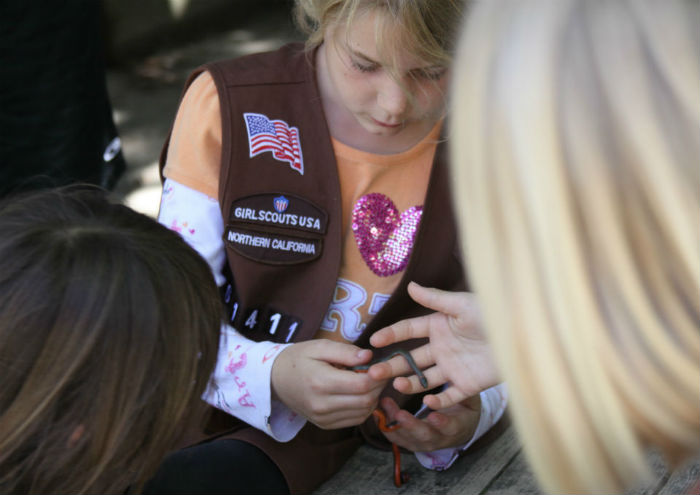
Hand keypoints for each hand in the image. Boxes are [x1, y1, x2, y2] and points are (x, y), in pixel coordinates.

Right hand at [271, 339, 386, 429]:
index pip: (362, 384)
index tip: (381, 364)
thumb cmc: (298, 358)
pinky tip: (360, 393)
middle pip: (366, 400)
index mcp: (321, 382)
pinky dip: (364, 407)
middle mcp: (322, 405)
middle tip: (379, 371)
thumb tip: (369, 357)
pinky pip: (355, 419)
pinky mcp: (325, 425)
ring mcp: (323, 418)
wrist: (275, 380)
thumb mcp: (320, 346)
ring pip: (363, 412)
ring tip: (368, 381)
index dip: (378, 375)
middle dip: (378, 386)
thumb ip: (346, 351)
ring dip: (373, 397)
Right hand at [368, 282, 498, 408]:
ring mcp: (452, 367)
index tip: (373, 341)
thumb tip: (410, 285)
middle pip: (410, 358)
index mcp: (438, 326)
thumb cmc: (493, 313)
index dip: (391, 335)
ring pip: (424, 378)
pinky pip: (449, 396)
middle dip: (391, 365)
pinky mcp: (467, 385)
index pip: (408, 330)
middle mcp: (441, 347)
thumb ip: (434, 298)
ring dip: (409, 383)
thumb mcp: (461, 304)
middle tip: (372, 373)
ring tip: (396, 385)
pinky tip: (428, 402)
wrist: (523, 335)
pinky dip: (438, 401)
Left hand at [376, 396, 480, 451]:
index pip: (450, 427)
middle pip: (424, 435)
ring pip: (407, 437)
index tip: (433, 414)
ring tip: (385, 404)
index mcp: (456, 427)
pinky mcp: (410, 442)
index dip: (441, 422)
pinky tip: (377, 411)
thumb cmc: (463, 408)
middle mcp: (438, 438)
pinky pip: (396, 438)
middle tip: (400, 414)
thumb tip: (463, 372)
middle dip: (411, 425)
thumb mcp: (468, 399)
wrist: (458, 428)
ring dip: (394, 423)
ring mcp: (423, 443)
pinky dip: (386, 426)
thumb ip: (464, 389)